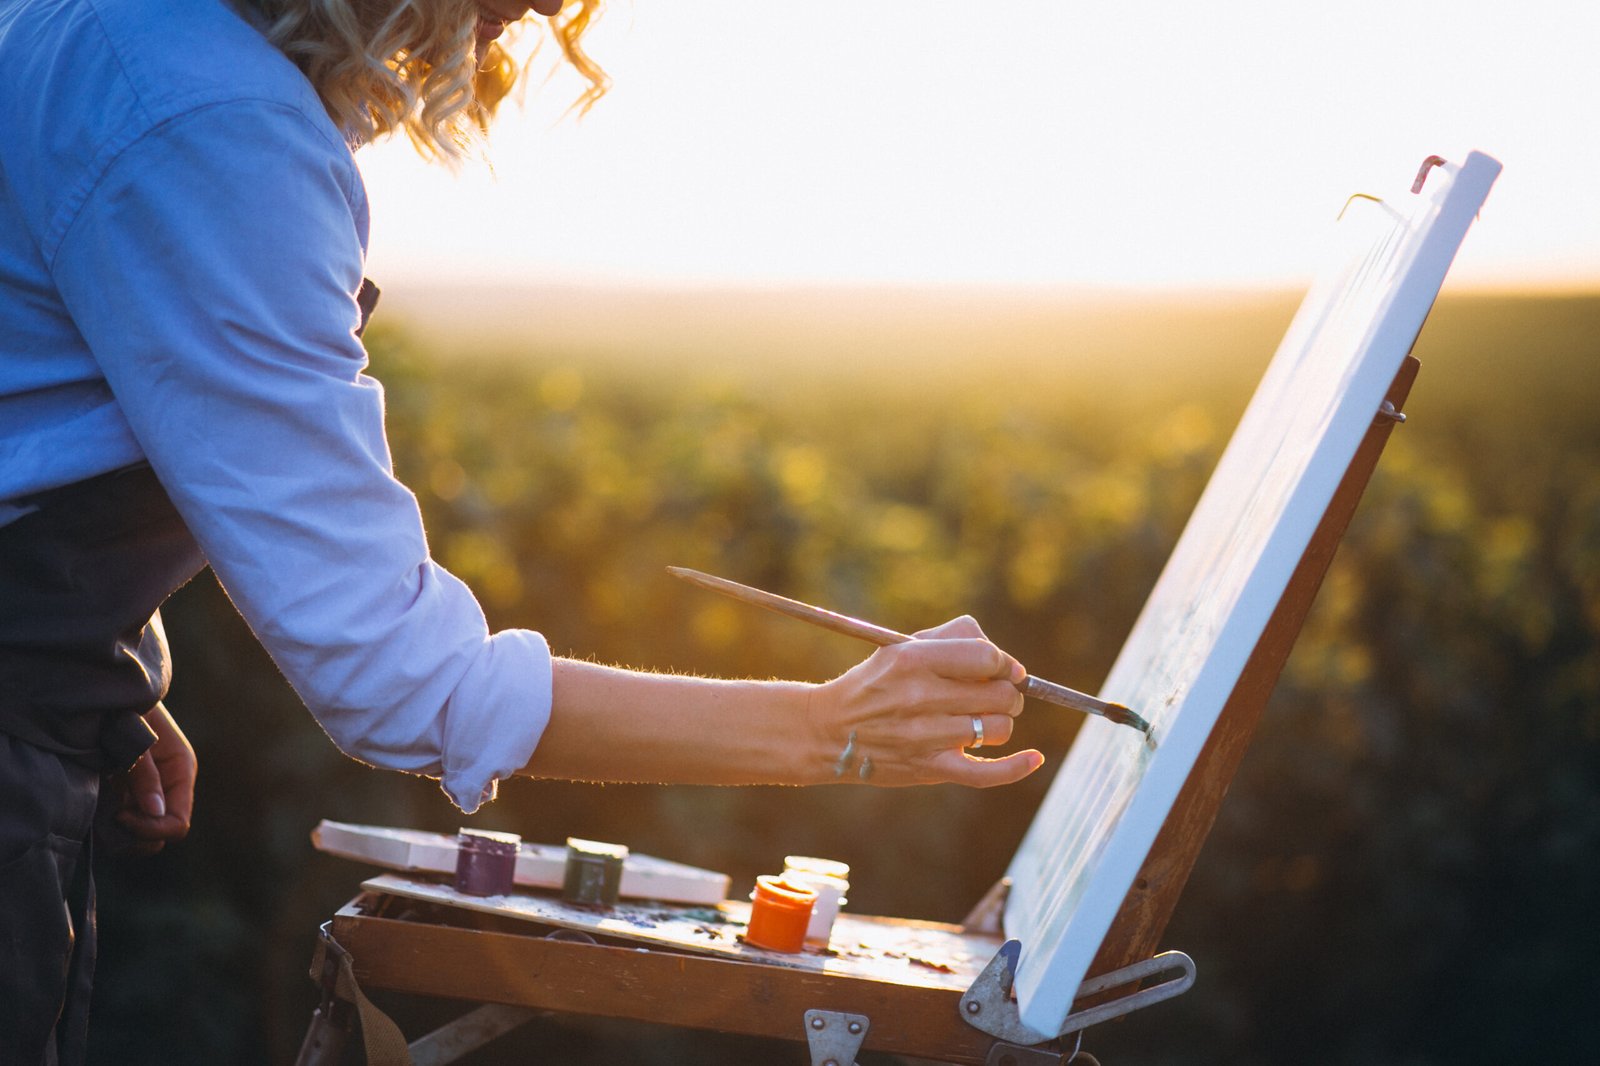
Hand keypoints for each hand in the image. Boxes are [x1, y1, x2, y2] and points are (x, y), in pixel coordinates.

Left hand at [112, 702, 195, 854]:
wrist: (98, 692)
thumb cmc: (121, 707)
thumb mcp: (136, 736)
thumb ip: (145, 774)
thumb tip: (155, 812)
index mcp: (179, 771)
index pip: (177, 822)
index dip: (151, 828)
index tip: (119, 814)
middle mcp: (166, 788)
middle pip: (159, 836)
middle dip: (134, 834)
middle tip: (107, 814)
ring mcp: (144, 794)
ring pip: (139, 838)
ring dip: (117, 833)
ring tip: (97, 808)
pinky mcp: (122, 795)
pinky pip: (119, 828)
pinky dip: (105, 826)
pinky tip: (91, 805)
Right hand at [809, 616, 1044, 787]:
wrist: (827, 731)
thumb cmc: (873, 684)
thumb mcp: (900, 647)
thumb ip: (952, 638)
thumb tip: (1002, 659)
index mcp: (914, 660)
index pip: (986, 656)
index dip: (1004, 663)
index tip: (1004, 670)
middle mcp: (921, 697)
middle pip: (1000, 694)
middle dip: (1007, 692)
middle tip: (992, 695)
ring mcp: (927, 736)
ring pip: (998, 728)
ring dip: (999, 722)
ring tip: (980, 720)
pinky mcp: (931, 768)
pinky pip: (987, 773)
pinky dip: (1017, 767)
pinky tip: (1035, 758)